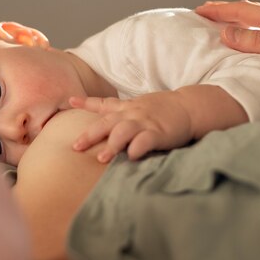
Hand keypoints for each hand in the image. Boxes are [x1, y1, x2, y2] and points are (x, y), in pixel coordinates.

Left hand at [69, 92, 193, 162]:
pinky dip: (137, 148)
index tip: (70, 101)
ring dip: (112, 145)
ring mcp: (145, 123)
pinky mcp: (159, 133)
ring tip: (101, 158)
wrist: (190, 107)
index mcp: (126, 108)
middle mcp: (132, 114)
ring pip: (123, 131)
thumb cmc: (162, 109)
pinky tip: (131, 157)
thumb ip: (118, 110)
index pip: (102, 104)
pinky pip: (146, 140)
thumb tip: (99, 118)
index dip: (85, 102)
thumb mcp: (137, 105)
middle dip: (89, 135)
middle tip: (76, 147)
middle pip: (106, 123)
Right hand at [195, 0, 259, 62]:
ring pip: (255, 21)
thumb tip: (226, 33)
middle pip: (248, 11)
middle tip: (205, 11)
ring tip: (221, 23)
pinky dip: (248, 32)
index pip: (243, 10)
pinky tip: (247, 39)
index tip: (199, 11)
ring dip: (235, 20)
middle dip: (224, 10)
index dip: (219, 10)